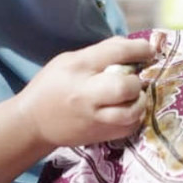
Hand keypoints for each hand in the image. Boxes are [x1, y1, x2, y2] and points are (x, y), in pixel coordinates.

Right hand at [15, 36, 155, 151]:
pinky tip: (129, 110)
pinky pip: (128, 128)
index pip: (116, 53)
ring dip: (140, 102)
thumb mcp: (69, 60)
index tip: (149, 50)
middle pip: (124, 87)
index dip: (139, 49)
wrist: (33, 122)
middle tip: (136, 80)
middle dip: (137, 81)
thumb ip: (99, 53)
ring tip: (135, 96)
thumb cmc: (51, 86)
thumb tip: (131, 46)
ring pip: (131, 113)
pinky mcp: (100, 135)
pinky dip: (135, 118)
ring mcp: (94, 118)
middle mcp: (87, 94)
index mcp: (78, 68)